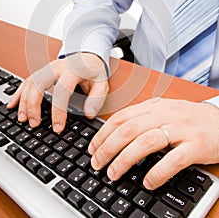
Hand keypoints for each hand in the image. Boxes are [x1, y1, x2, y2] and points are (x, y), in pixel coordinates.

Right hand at [7, 53, 108, 132]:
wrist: (88, 55)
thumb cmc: (93, 71)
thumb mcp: (102, 83)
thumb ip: (96, 98)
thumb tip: (89, 114)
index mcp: (72, 71)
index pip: (62, 91)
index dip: (58, 110)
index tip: (57, 127)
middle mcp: (57, 68)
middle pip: (39, 84)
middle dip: (34, 105)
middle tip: (34, 124)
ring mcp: (47, 68)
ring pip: (30, 83)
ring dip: (24, 101)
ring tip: (22, 119)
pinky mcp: (42, 71)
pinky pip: (27, 81)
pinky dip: (18, 93)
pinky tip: (12, 104)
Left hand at [88, 98, 218, 189]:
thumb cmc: (191, 119)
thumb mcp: (165, 111)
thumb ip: (144, 118)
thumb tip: (117, 134)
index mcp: (155, 106)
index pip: (122, 117)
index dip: (104, 133)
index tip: (93, 147)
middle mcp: (166, 114)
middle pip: (129, 129)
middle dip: (108, 147)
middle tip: (97, 163)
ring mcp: (181, 128)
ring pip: (146, 141)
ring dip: (125, 159)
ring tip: (114, 173)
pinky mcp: (196, 145)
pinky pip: (173, 159)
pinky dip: (157, 172)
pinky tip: (147, 182)